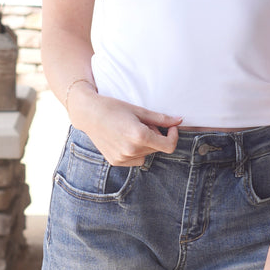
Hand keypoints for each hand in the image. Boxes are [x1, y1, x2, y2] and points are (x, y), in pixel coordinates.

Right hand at [68, 88, 182, 166]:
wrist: (89, 114)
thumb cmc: (114, 107)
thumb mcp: (140, 110)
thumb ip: (161, 118)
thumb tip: (180, 120)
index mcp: (140, 136)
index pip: (169, 146)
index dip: (173, 136)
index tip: (171, 127)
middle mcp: (132, 150)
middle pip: (157, 148)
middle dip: (156, 136)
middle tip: (143, 123)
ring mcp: (123, 158)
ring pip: (147, 154)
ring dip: (146, 144)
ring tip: (131, 130)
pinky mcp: (116, 162)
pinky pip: (135, 159)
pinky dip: (136, 151)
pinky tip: (124, 138)